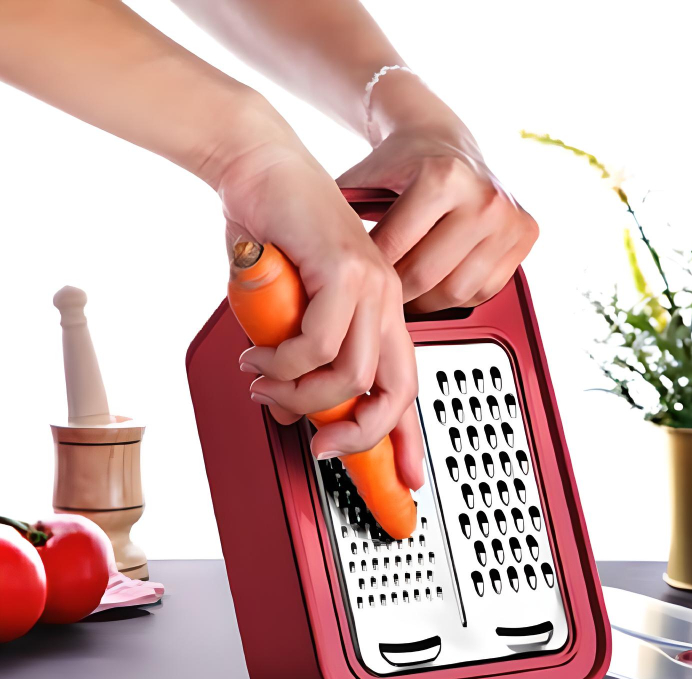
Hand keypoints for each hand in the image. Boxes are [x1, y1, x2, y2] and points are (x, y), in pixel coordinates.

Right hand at [210, 115, 422, 488]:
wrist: (261, 167)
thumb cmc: (274, 237)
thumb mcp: (288, 316)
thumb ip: (298, 364)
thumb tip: (291, 409)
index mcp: (380, 313)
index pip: (403, 386)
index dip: (407, 437)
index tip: (405, 475)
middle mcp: (386, 301)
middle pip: (395, 391)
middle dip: (358, 432)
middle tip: (320, 446)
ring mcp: (371, 283)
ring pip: (352, 374)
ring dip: (301, 394)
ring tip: (267, 385)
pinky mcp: (345, 268)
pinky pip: (317, 343)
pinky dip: (282, 362)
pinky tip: (260, 356)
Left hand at [338, 124, 538, 313]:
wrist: (444, 137)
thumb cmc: (401, 161)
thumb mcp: (363, 178)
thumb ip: (338, 215)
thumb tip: (303, 261)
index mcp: (444, 178)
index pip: (396, 251)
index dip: (368, 276)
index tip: (351, 288)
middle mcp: (484, 197)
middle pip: (428, 277)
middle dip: (395, 295)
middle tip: (375, 301)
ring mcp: (510, 218)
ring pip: (458, 291)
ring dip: (426, 302)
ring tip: (403, 296)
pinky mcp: (526, 234)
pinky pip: (485, 289)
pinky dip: (457, 295)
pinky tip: (436, 285)